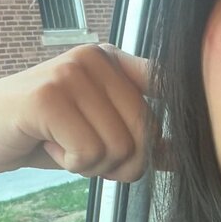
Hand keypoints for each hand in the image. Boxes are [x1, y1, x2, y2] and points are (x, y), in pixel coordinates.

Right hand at [0, 43, 174, 179]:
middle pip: (147, 132)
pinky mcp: (49, 96)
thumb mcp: (96, 133)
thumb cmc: (42, 133)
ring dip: (92, 164)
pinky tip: (47, 143)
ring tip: (62, 144)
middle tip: (85, 152)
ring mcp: (70, 72)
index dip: (172, 118)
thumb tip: (178, 156)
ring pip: (120, 147)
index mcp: (112, 60)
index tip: (172, 147)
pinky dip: (70, 163)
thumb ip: (135, 137)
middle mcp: (95, 57)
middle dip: (121, 162)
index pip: (165, 82)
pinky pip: (89, 153)